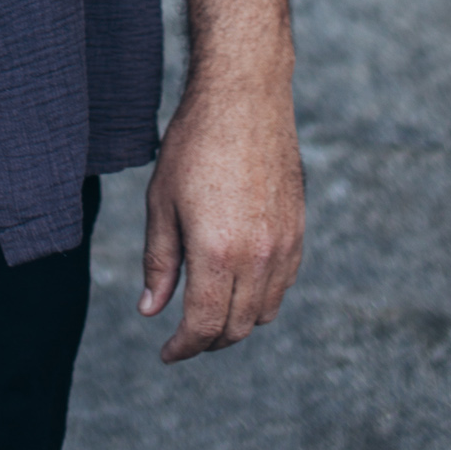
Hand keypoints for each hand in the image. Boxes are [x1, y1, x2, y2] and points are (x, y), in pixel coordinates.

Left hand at [138, 71, 304, 362]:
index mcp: (218, 252)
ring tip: (209, 310)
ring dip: (236, 321)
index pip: (205, 325)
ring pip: (264, 311)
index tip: (167, 352)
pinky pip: (284, 284)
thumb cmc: (194, 144)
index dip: (183, 347)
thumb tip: (151, 309)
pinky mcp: (298, 230)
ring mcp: (284, 245)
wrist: (245, 97)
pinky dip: (261, 297)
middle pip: (236, 327)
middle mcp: (258, 257)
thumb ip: (159, 261)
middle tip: (183, 335)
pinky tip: (238, 282)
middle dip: (207, 340)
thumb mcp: (161, 201)